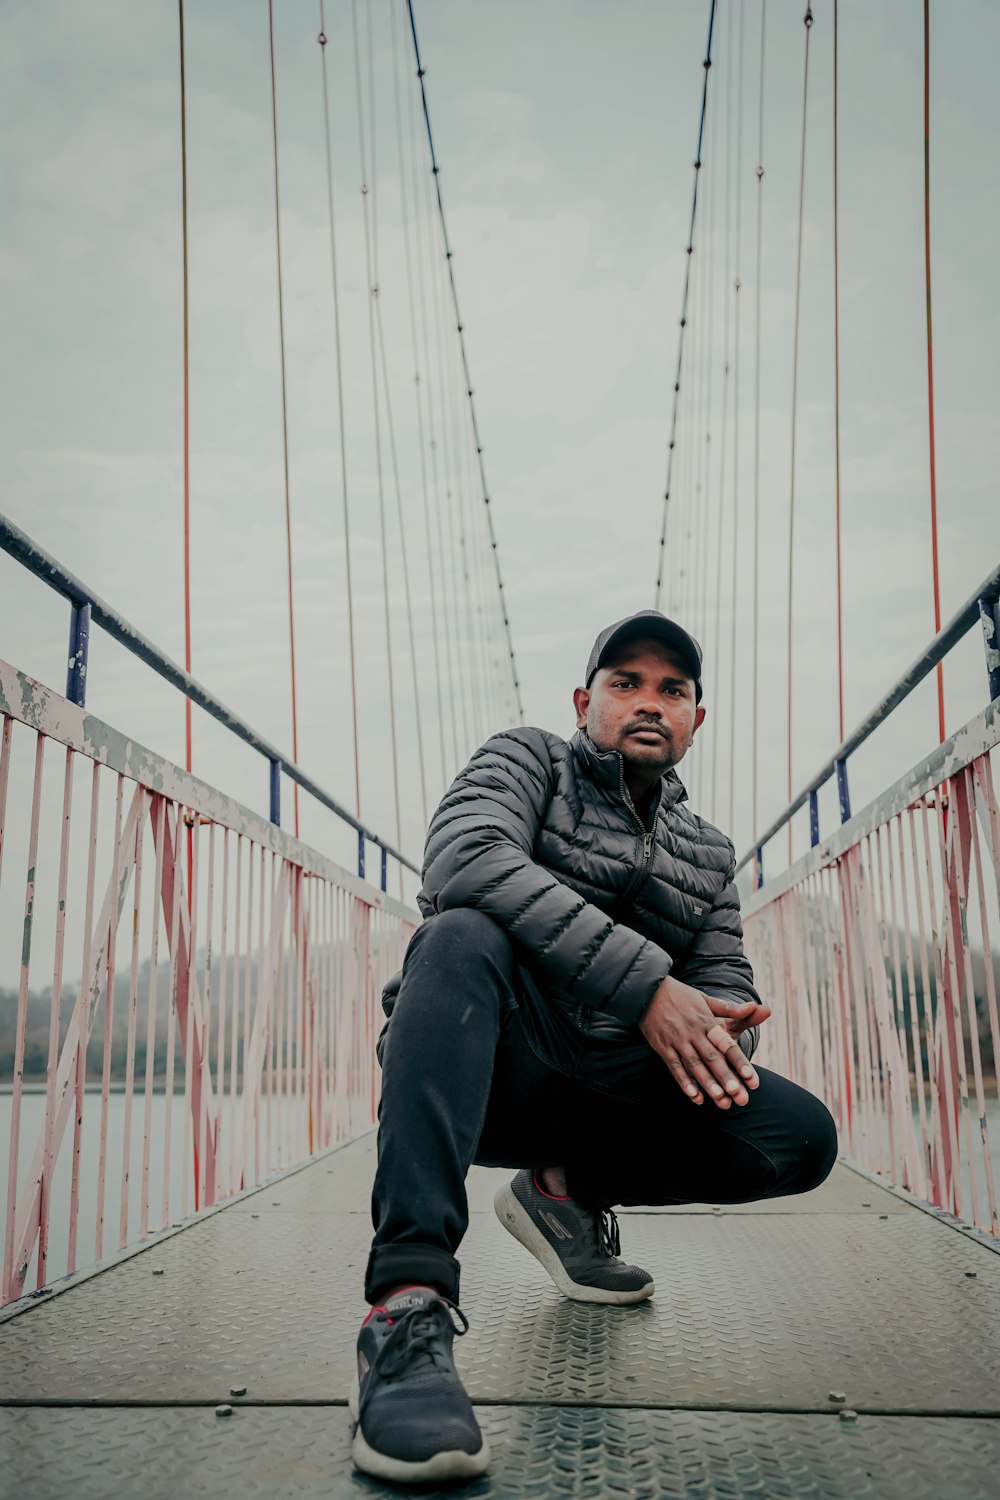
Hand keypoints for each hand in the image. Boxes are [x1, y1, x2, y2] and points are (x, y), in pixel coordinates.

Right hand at [637, 976, 762, 1108]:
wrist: (648, 991)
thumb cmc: (681, 997)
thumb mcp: (707, 1000)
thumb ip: (732, 1009)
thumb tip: (758, 1007)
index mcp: (706, 1021)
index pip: (725, 1044)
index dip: (738, 1061)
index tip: (751, 1077)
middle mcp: (692, 1032)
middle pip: (711, 1058)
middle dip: (725, 1077)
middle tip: (739, 1095)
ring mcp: (676, 1040)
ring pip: (694, 1065)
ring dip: (707, 1083)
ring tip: (720, 1099)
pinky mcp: (662, 1047)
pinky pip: (674, 1066)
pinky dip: (684, 1081)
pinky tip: (694, 1095)